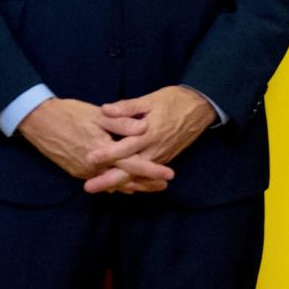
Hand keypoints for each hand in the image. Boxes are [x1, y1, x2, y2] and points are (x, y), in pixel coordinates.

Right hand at [18, 97, 175, 192]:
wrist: (38, 121)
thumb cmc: (70, 114)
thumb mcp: (98, 114)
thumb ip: (121, 123)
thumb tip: (143, 129)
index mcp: (102, 150)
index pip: (133, 165)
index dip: (152, 170)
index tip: (169, 175)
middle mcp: (94, 166)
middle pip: (125, 180)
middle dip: (145, 183)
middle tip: (164, 185)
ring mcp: (84, 172)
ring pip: (113, 183)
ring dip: (132, 185)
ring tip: (150, 187)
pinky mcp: (76, 171)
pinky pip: (101, 181)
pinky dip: (115, 183)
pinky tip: (124, 184)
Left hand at [83, 85, 216, 193]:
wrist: (200, 108)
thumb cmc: (174, 101)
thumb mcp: (151, 99)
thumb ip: (128, 107)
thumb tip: (105, 109)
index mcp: (149, 133)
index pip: (125, 147)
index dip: (107, 154)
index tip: (89, 158)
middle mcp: (155, 149)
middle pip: (129, 170)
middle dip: (109, 180)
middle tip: (87, 187)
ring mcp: (161, 156)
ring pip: (138, 175)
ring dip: (119, 183)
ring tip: (100, 189)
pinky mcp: (165, 158)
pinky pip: (147, 174)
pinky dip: (134, 181)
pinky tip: (120, 185)